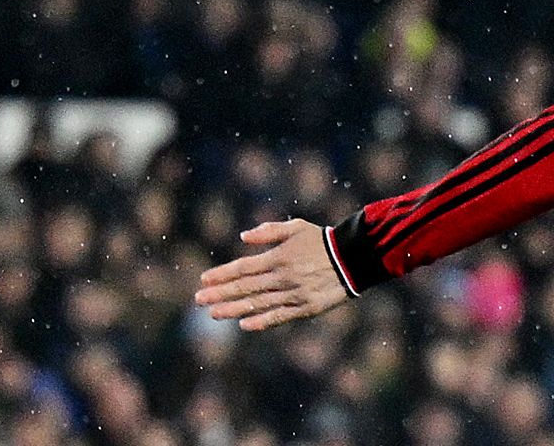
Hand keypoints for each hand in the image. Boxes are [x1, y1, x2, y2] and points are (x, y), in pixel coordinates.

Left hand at [195, 219, 350, 330]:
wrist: (354, 258)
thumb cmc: (322, 240)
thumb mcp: (296, 228)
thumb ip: (269, 232)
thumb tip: (243, 237)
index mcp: (278, 257)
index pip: (243, 267)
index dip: (222, 274)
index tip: (203, 280)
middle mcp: (282, 277)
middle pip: (245, 287)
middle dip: (219, 293)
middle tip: (198, 300)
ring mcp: (293, 294)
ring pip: (257, 304)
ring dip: (233, 308)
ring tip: (214, 313)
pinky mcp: (304, 308)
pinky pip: (278, 316)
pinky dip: (260, 321)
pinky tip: (243, 324)